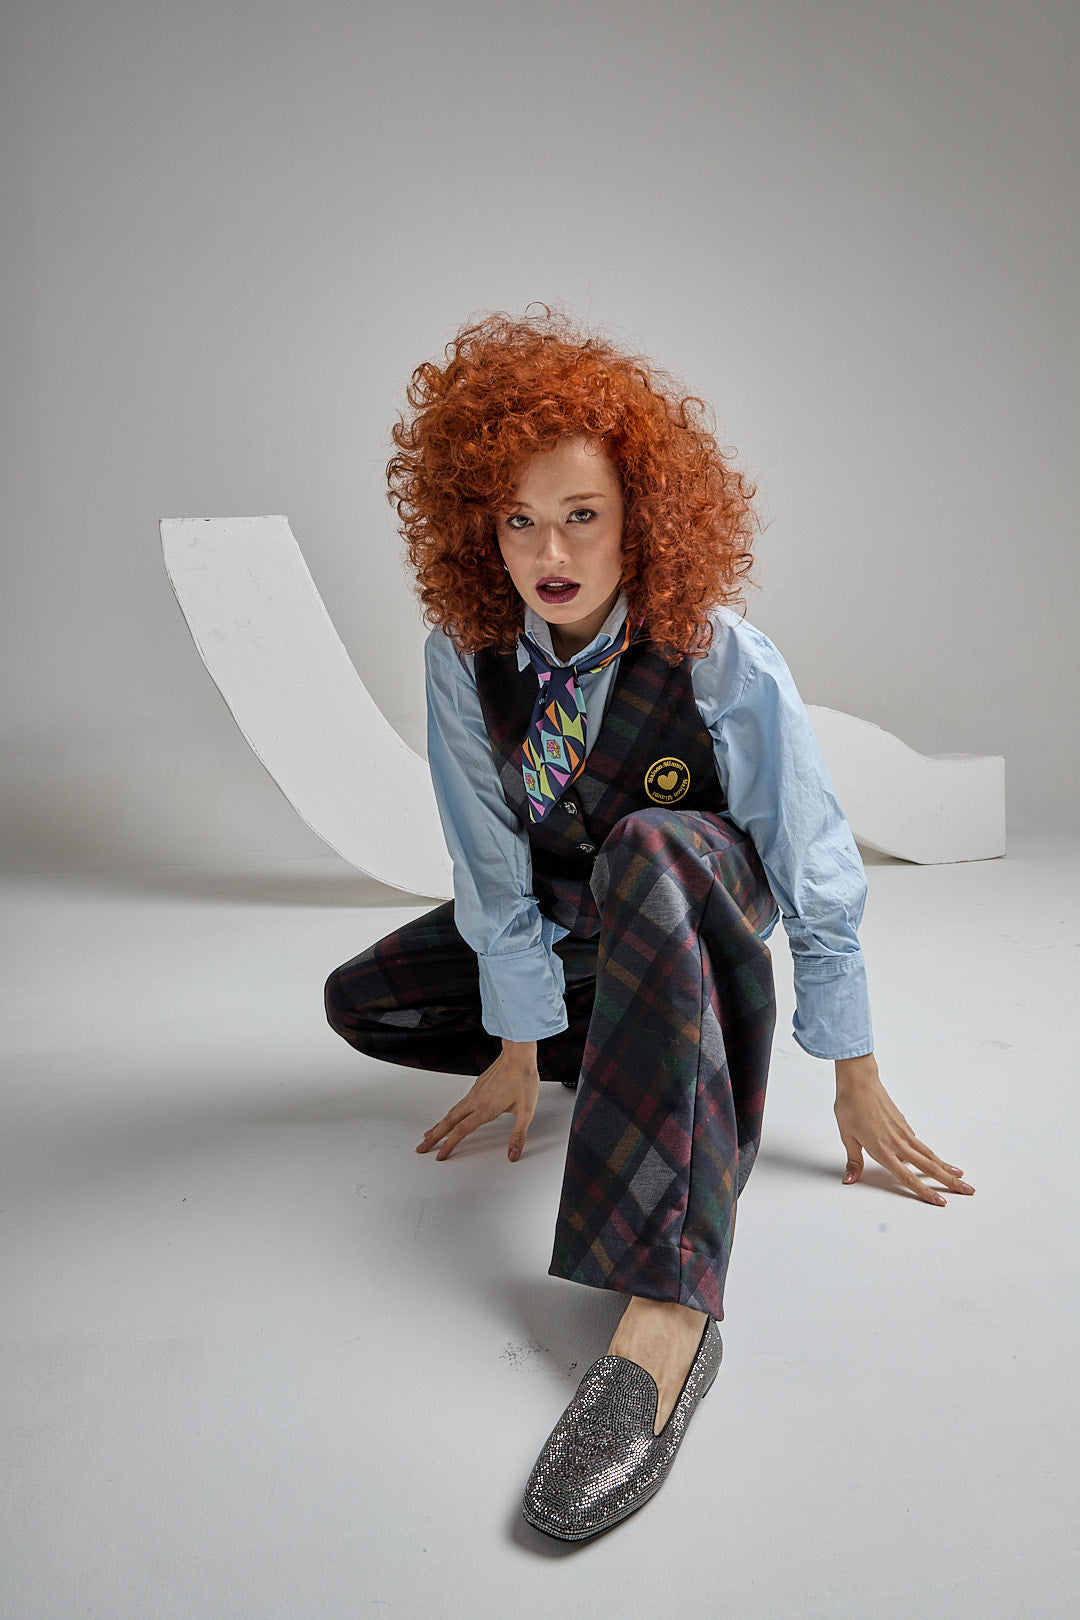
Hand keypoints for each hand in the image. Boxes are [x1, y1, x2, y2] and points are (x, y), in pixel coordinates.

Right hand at [416, 1041, 539, 1162]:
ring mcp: (474, 1092)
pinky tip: (451, 1116)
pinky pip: (458, 1103)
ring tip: (430, 1133)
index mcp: (485, 1109)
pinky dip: (449, 1113)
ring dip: (439, 1125)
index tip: (440, 1155)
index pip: (461, 1131)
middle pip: (448, 1122)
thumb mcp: (526, 1112)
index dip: (449, 1145)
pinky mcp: (476, 1086)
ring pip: (452, 1111)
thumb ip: (518, 1135)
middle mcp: (476, 1101)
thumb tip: (513, 1154)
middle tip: (421, 1147)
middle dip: (433, 1136)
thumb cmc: (523, 1079)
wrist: (518, 1054)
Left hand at [833, 1053, 974, 1205]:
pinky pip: (922, 1145)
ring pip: (930, 1155)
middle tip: (968, 1190)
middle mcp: (897, 1143)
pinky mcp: (905, 1125)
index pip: (907, 1177)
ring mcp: (903, 1133)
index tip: (941, 1201)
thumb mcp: (847, 1137)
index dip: (925, 1192)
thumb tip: (849, 1180)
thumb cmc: (850, 1107)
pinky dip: (933, 1155)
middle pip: (929, 1167)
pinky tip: (938, 1162)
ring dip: (947, 1168)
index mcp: (882, 1150)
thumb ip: (854, 1162)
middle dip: (949, 1182)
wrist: (859, 1082)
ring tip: (962, 1177)